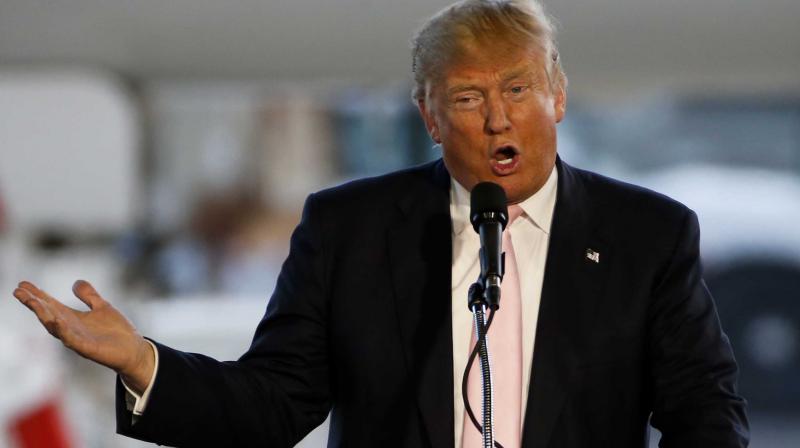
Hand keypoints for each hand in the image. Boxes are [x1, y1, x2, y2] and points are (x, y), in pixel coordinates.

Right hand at [12, 280, 154, 393]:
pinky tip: (56, 320)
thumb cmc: (117, 332)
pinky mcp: (88, 349)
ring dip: (44, 315)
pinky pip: (72, 340)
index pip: (51, 305)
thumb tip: (75, 282)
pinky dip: (64, 331)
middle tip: (19, 291)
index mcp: (74, 319)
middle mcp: (72, 329)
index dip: (37, 295)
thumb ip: (89, 296)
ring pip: (56, 327)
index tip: (23, 284)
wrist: (134, 350)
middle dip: (34, 304)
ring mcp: (78, 340)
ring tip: (33, 302)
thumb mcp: (102, 307)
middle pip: (48, 315)